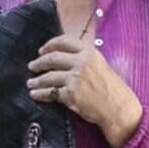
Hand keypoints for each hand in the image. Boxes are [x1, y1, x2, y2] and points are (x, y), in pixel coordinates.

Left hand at [27, 35, 142, 147]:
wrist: (117, 106)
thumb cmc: (112, 87)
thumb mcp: (101, 65)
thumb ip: (85, 59)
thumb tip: (66, 58)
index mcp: (89, 52)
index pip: (64, 41)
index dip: (50, 44)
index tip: (42, 50)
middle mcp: (80, 63)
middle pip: (53, 58)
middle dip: (39, 62)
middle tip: (32, 66)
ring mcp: (74, 78)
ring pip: (48, 77)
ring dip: (37, 80)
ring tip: (31, 83)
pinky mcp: (70, 94)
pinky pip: (50, 93)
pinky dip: (40, 94)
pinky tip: (35, 94)